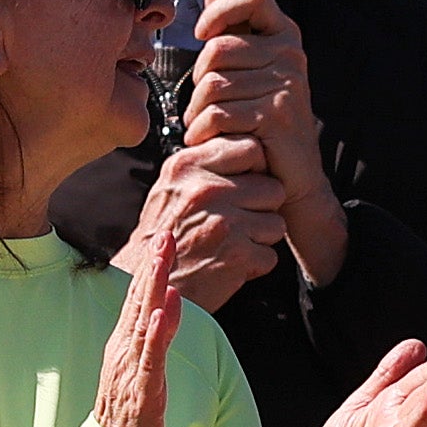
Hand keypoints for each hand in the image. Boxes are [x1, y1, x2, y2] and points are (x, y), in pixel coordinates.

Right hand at [92, 206, 186, 426]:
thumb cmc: (127, 415)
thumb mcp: (138, 369)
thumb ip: (149, 337)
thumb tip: (163, 305)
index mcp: (123, 343)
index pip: (136, 297)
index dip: (149, 266)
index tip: (162, 238)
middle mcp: (124, 349)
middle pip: (138, 300)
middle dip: (152, 266)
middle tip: (165, 234)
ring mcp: (131, 367)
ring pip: (143, 319)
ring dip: (153, 287)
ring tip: (164, 259)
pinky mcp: (143, 388)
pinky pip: (150, 356)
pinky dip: (156, 331)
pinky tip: (162, 310)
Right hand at [143, 133, 291, 310]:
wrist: (149, 282)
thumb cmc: (163, 235)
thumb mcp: (171, 186)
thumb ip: (204, 163)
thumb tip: (242, 145)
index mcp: (188, 166)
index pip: (249, 146)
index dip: (254, 167)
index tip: (244, 182)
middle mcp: (206, 190)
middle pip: (273, 186)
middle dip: (264, 205)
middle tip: (242, 217)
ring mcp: (224, 223)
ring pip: (277, 223)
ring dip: (262, 236)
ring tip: (235, 240)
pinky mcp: (237, 256)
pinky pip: (270, 256)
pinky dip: (255, 264)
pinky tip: (231, 262)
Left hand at [181, 0, 345, 286]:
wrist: (290, 177)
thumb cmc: (261, 120)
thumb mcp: (250, 68)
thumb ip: (233, 28)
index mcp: (283, 34)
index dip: (222, 9)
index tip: (204, 33)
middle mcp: (290, 53)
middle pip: (217, 50)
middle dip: (199, 81)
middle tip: (205, 105)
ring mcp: (287, 83)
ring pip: (212, 84)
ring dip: (198, 111)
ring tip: (208, 126)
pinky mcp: (277, 114)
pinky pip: (219, 112)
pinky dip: (204, 130)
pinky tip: (210, 140)